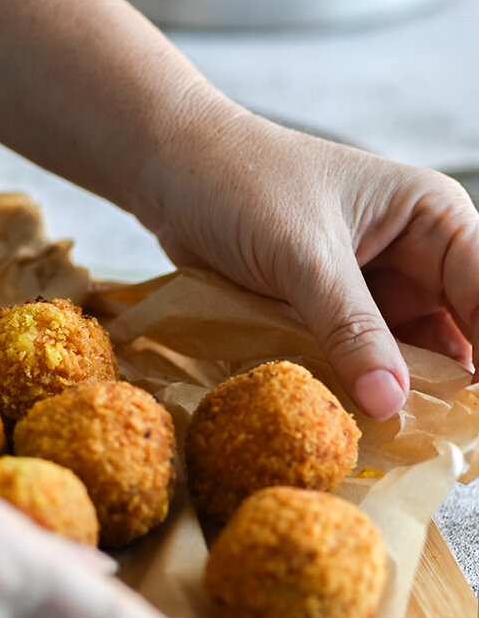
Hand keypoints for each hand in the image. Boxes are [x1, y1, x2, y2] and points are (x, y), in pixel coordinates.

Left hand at [144, 107, 478, 419]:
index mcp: (433, 218)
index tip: (476, 410)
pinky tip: (361, 430)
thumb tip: (392, 402)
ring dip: (405, 400)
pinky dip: (361, 393)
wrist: (170, 170)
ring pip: (412, 360)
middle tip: (447, 445)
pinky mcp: (334, 315)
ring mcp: (376, 290)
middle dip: (453, 389)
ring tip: (404, 447)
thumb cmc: (241, 182)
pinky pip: (363, 364)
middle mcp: (417, 255)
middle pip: (462, 335)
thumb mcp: (302, 255)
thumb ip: (350, 327)